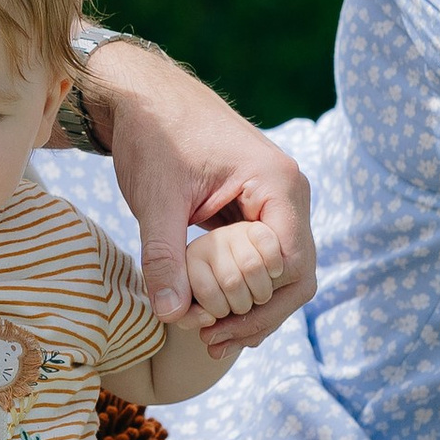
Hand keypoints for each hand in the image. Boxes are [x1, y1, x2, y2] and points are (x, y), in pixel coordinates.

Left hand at [89, 45, 314, 343]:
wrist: (143, 96)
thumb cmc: (153, 135)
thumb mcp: (156, 198)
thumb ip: (164, 256)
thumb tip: (171, 315)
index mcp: (279, 184)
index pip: (291, 262)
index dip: (259, 303)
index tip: (214, 328)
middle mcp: (290, 194)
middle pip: (296, 275)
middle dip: (259, 314)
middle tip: (213, 344)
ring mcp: (277, 202)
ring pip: (283, 272)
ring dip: (253, 307)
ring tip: (212, 339)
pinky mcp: (257, 209)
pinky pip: (264, 258)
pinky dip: (244, 287)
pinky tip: (215, 315)